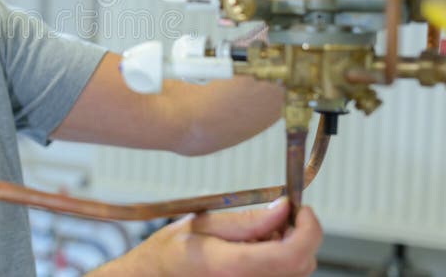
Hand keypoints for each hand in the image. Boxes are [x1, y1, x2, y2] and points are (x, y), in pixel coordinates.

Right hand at [90, 198, 320, 275]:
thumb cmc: (169, 253)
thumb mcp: (201, 224)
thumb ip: (246, 220)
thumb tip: (284, 208)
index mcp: (231, 267)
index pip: (292, 255)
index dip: (309, 230)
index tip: (302, 208)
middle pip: (301, 265)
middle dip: (298, 234)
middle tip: (275, 215)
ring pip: (294, 272)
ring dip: (287, 248)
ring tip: (254, 236)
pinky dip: (276, 260)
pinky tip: (252, 251)